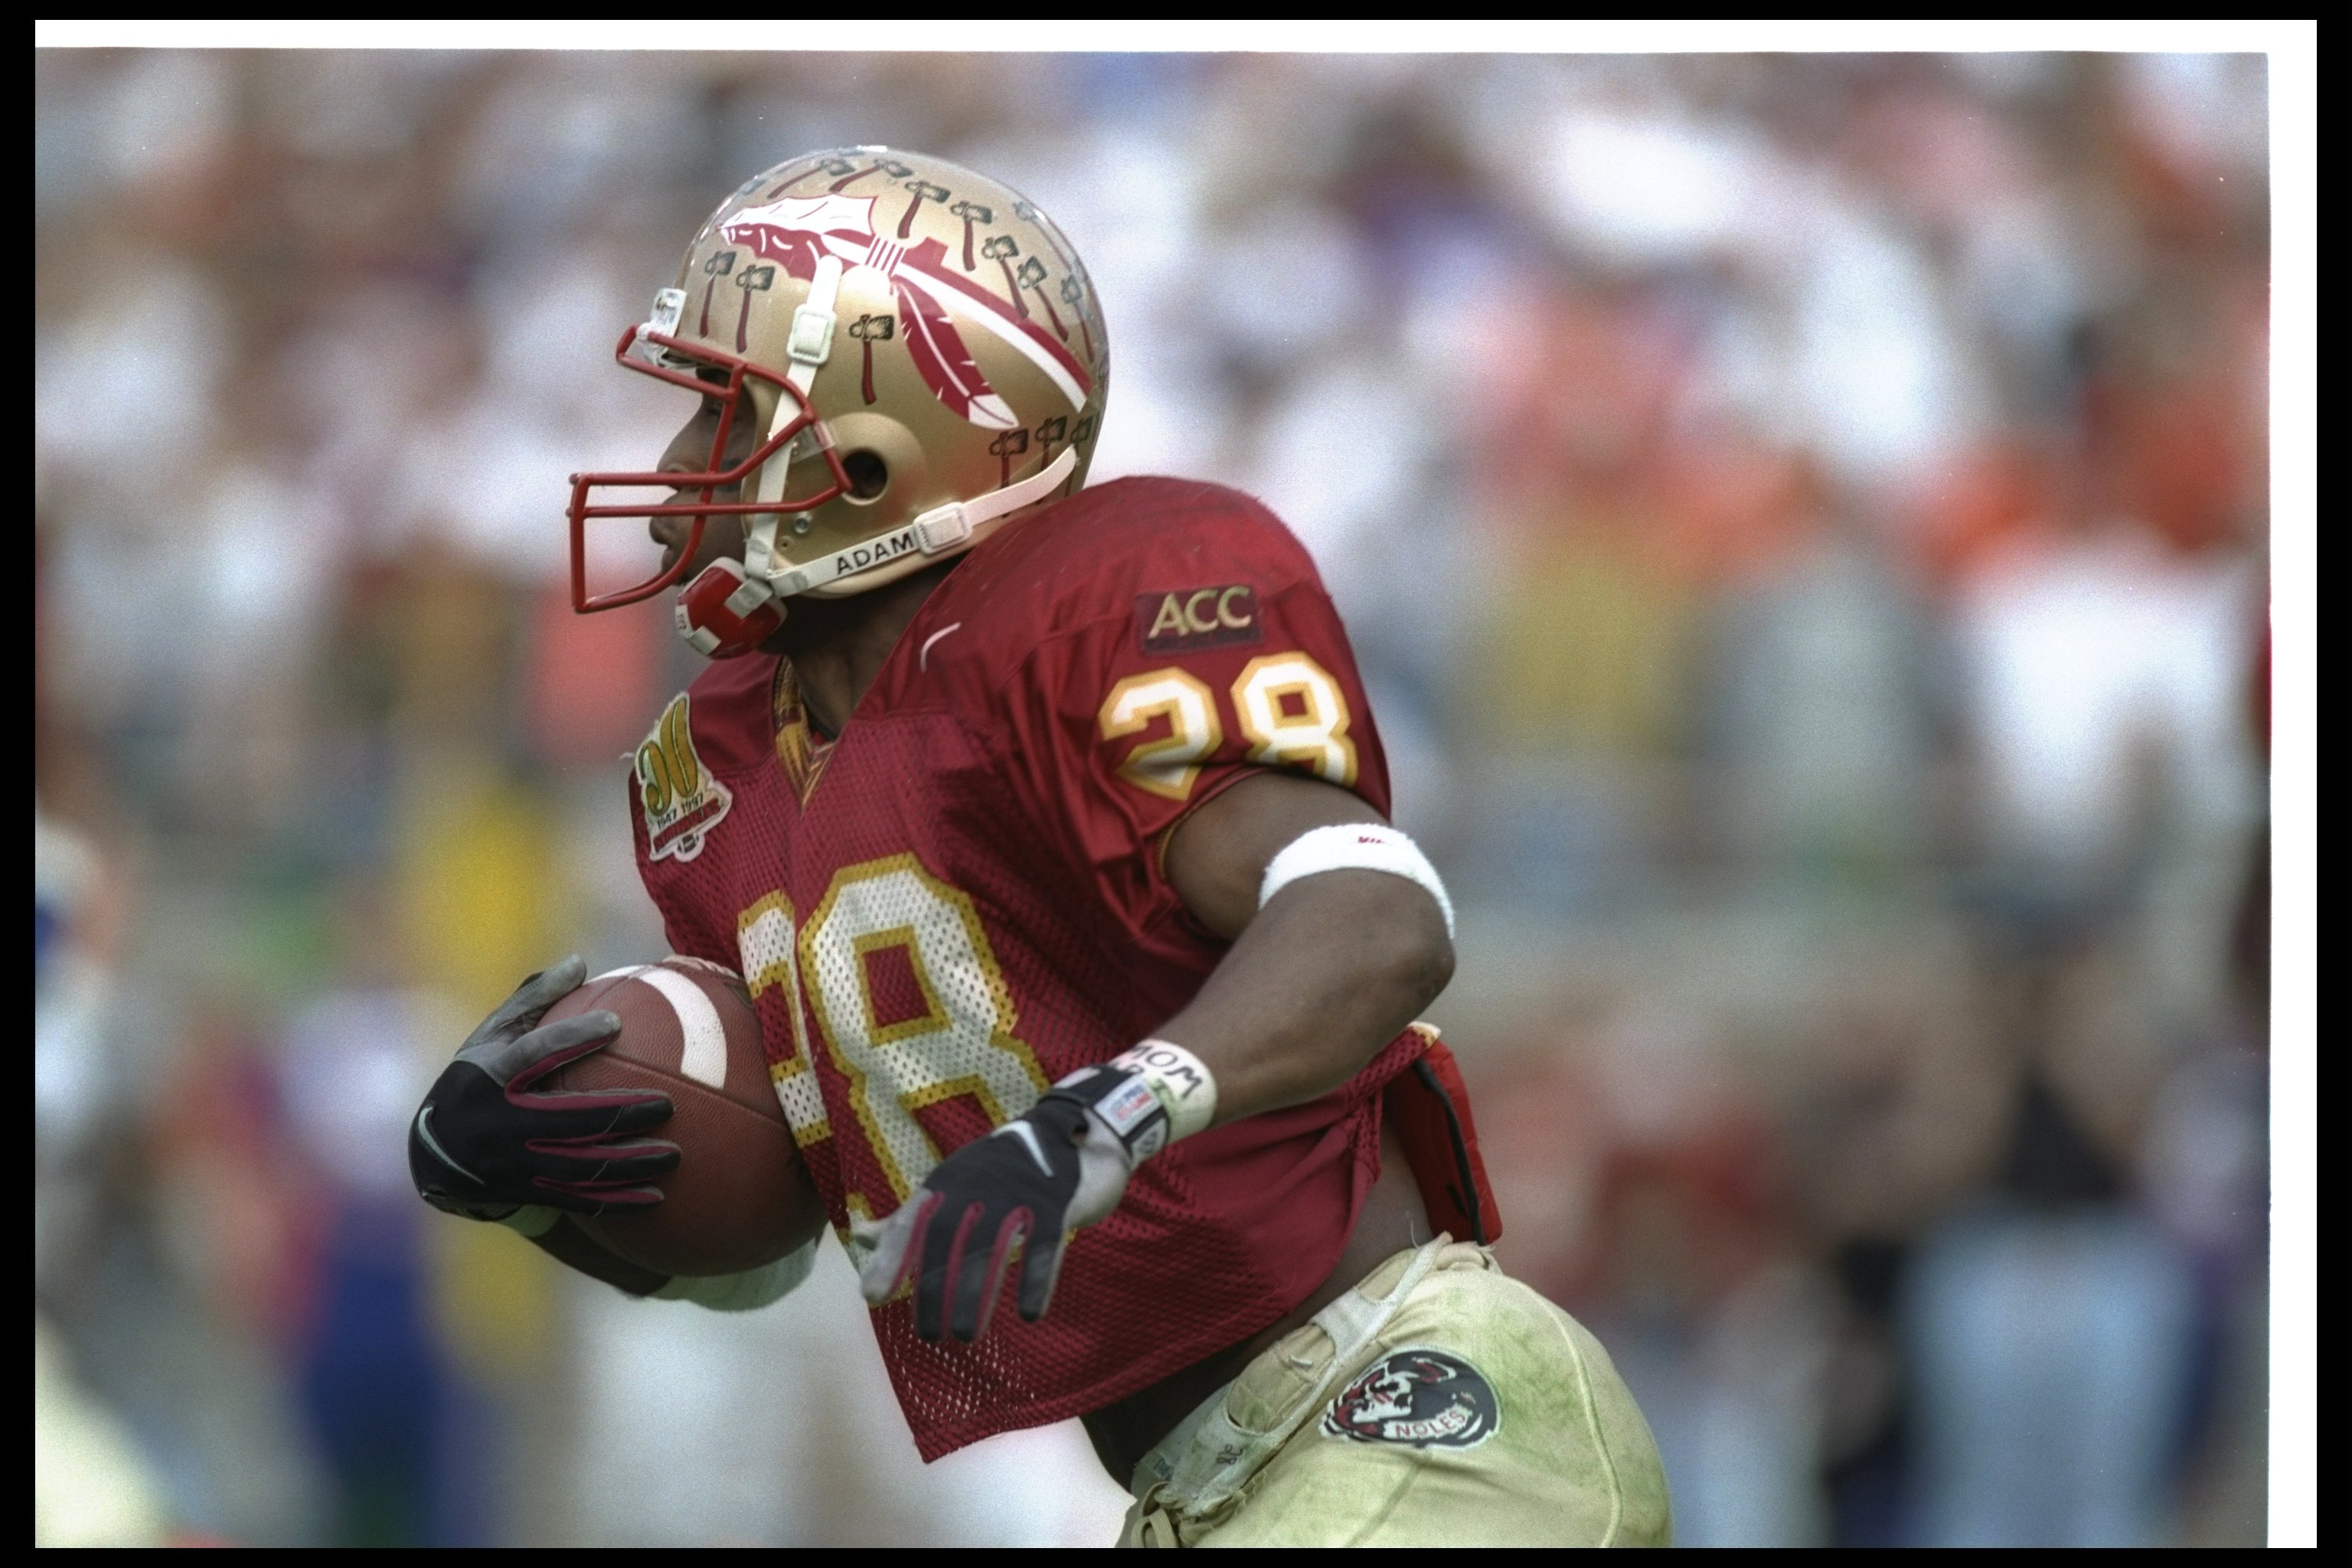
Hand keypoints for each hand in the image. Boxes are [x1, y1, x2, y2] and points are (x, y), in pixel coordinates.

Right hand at [407, 956, 679, 1220]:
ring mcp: (514, 1162)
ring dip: (631, 1162)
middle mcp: (502, 1122)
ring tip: (675, 1153)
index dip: (573, 1038)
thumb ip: (533, 999)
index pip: (534, 1053)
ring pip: (581, 1166)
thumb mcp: (490, 1035)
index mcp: (491, 1076)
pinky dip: (618, 1201)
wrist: (434, 1153)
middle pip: (570, 1118)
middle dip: (622, 1112)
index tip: (615, 1022)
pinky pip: (578, 1200)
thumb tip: (579, 960)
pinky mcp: (526, 1191)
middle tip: (668, 1104)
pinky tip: (657, 1197)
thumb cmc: (477, 1078)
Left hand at [858, 1064, 1160, 1340]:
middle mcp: (979, 1183)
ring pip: (992, 1248)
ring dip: (976, 1294)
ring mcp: (1019, 1191)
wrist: (1073, 1133)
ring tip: (966, 1335)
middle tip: (931, 1335)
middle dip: (935, 1290)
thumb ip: (909, 1215)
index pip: (914, 1219)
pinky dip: (1037, 1281)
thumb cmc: (1002, 1171)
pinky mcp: (1058, 1203)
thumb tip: (861, 1235)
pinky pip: (1046, 1246)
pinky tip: (1029, 1315)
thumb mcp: (953, 1187)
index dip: (893, 1257)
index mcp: (950, 1180)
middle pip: (949, 1240)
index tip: (874, 1296)